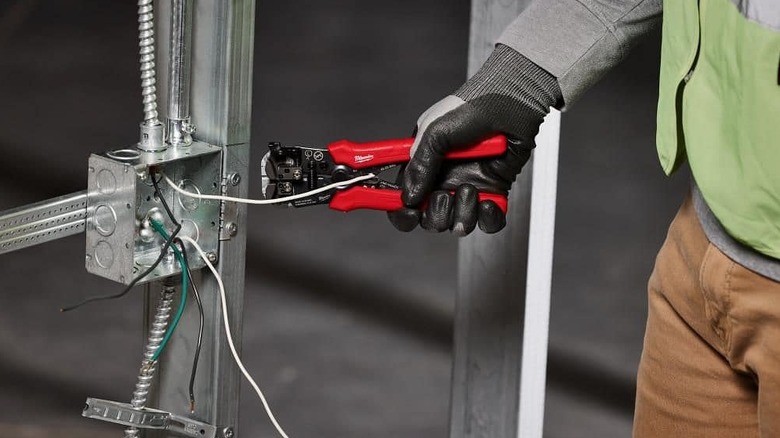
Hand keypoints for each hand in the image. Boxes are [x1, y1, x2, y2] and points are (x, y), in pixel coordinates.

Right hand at [387, 45, 560, 234]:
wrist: (511, 103)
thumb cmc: (471, 108)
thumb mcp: (434, 132)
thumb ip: (419, 166)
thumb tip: (408, 197)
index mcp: (423, 166)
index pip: (403, 199)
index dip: (401, 211)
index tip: (407, 212)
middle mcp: (444, 180)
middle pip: (429, 218)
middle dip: (435, 214)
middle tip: (443, 195)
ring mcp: (470, 187)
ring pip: (458, 224)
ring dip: (462, 212)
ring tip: (469, 188)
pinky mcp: (495, 192)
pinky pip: (489, 222)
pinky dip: (488, 218)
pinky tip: (488, 201)